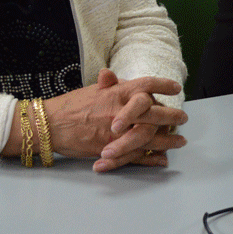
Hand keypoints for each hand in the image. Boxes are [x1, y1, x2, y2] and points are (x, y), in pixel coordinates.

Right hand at [42, 69, 187, 171]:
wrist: (49, 126)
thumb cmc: (70, 106)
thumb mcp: (90, 91)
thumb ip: (107, 85)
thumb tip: (112, 74)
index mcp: (116, 92)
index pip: (145, 84)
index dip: (162, 85)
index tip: (176, 87)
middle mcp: (119, 110)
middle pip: (153, 113)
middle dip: (171, 116)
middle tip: (183, 118)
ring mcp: (116, 132)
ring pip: (149, 136)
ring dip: (167, 140)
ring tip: (180, 141)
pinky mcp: (110, 149)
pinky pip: (136, 155)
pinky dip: (151, 158)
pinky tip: (162, 159)